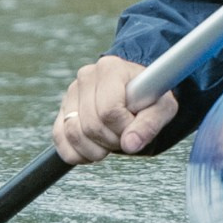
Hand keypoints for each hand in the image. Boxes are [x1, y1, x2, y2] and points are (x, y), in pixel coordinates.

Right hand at [51, 55, 181, 164]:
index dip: (124, 127)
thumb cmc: (150, 97)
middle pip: (91, 124)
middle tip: (126, 134)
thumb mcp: (162, 108)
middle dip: (112, 140)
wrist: (137, 92)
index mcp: (111, 69)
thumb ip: (149, 125)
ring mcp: (71, 94)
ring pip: (73, 133)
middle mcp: (86, 77)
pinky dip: (77, 153)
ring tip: (112, 141)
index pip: (109, 110)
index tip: (135, 125)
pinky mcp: (63, 111)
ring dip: (95, 149)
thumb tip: (130, 144)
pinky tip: (95, 150)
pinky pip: (60, 139)